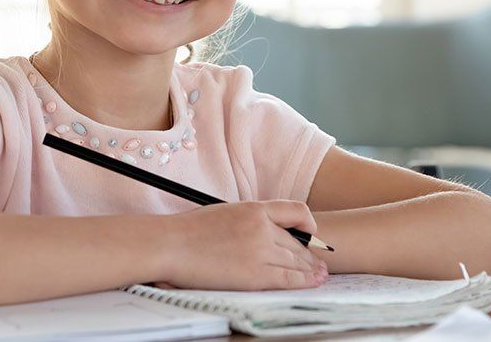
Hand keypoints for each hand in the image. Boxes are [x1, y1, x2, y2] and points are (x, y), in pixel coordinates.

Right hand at [161, 200, 328, 290]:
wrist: (171, 245)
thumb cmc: (188, 231)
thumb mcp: (225, 213)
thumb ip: (247, 222)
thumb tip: (262, 236)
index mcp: (253, 209)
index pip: (295, 212)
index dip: (308, 225)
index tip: (311, 234)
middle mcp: (262, 228)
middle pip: (297, 243)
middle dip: (309, 255)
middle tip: (318, 262)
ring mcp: (260, 252)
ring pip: (297, 261)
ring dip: (311, 269)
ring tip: (319, 274)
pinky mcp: (255, 275)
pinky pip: (289, 279)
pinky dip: (305, 281)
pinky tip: (312, 282)